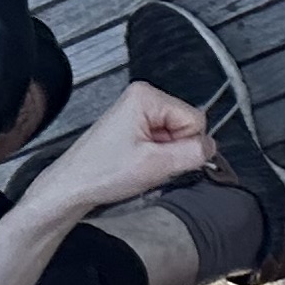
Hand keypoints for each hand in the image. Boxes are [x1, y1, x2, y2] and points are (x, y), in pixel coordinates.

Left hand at [20, 82, 215, 221]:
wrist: (72, 187)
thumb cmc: (100, 173)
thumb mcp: (156, 165)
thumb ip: (193, 154)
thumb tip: (212, 147)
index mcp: (146, 96)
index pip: (196, 119)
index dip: (187, 145)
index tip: (166, 159)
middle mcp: (142, 98)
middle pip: (186, 126)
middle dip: (174, 150)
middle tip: (150, 164)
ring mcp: (137, 112)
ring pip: (175, 136)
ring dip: (164, 156)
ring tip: (140, 165)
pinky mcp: (134, 126)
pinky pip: (162, 142)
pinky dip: (155, 157)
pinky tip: (137, 164)